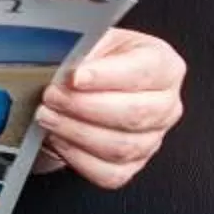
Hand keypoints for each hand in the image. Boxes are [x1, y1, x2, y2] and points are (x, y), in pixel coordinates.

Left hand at [32, 29, 185, 190]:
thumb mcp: (91, 39)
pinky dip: (78, 158)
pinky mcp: (132, 165)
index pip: (143, 72)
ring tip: (48, 116)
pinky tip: (59, 139)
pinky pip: (108, 173)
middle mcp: (165, 104)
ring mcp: (152, 138)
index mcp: (163, 65)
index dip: (107, 76)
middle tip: (52, 96)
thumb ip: (83, 44)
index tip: (74, 77)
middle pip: (135, 114)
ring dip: (76, 132)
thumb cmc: (93, 61)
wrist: (84, 86)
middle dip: (85, 106)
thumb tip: (63, 57)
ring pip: (121, 147)